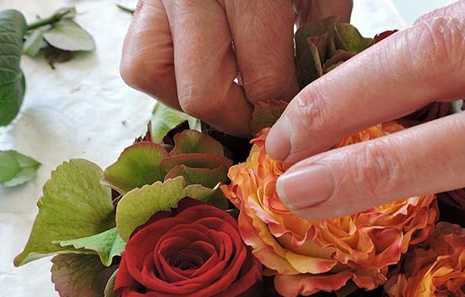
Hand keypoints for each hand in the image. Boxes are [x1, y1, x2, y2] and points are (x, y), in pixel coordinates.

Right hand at [120, 0, 352, 136]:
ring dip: (195, 96)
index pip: (263, 79)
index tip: (296, 117)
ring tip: (232, 89)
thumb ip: (326, 26)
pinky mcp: (140, 3)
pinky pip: (138, 60)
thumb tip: (317, 87)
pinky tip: (204, 68)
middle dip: (238, 116)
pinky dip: (167, 77)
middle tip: (265, 113)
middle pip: (202, 94)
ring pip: (153, 76)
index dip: (282, 111)